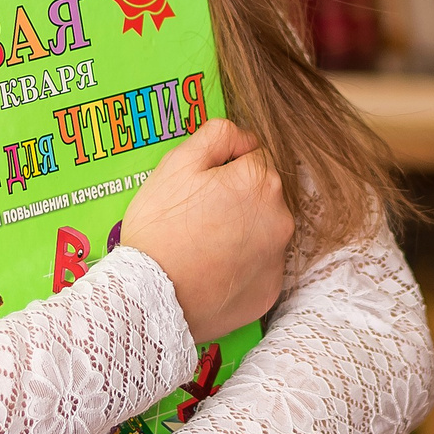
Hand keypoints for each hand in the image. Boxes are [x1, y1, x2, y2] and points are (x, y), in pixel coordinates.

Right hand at [120, 118, 290, 341]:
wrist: (153, 297)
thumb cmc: (161, 228)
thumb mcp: (177, 164)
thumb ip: (217, 135)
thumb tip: (243, 136)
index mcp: (261, 181)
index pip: (254, 157)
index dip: (225, 167)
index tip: (201, 185)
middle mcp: (281, 217)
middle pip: (262, 195)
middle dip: (237, 198)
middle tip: (197, 216)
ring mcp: (278, 257)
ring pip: (263, 231)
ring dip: (242, 231)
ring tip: (202, 246)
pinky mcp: (270, 290)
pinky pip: (259, 267)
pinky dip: (241, 266)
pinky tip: (212, 270)